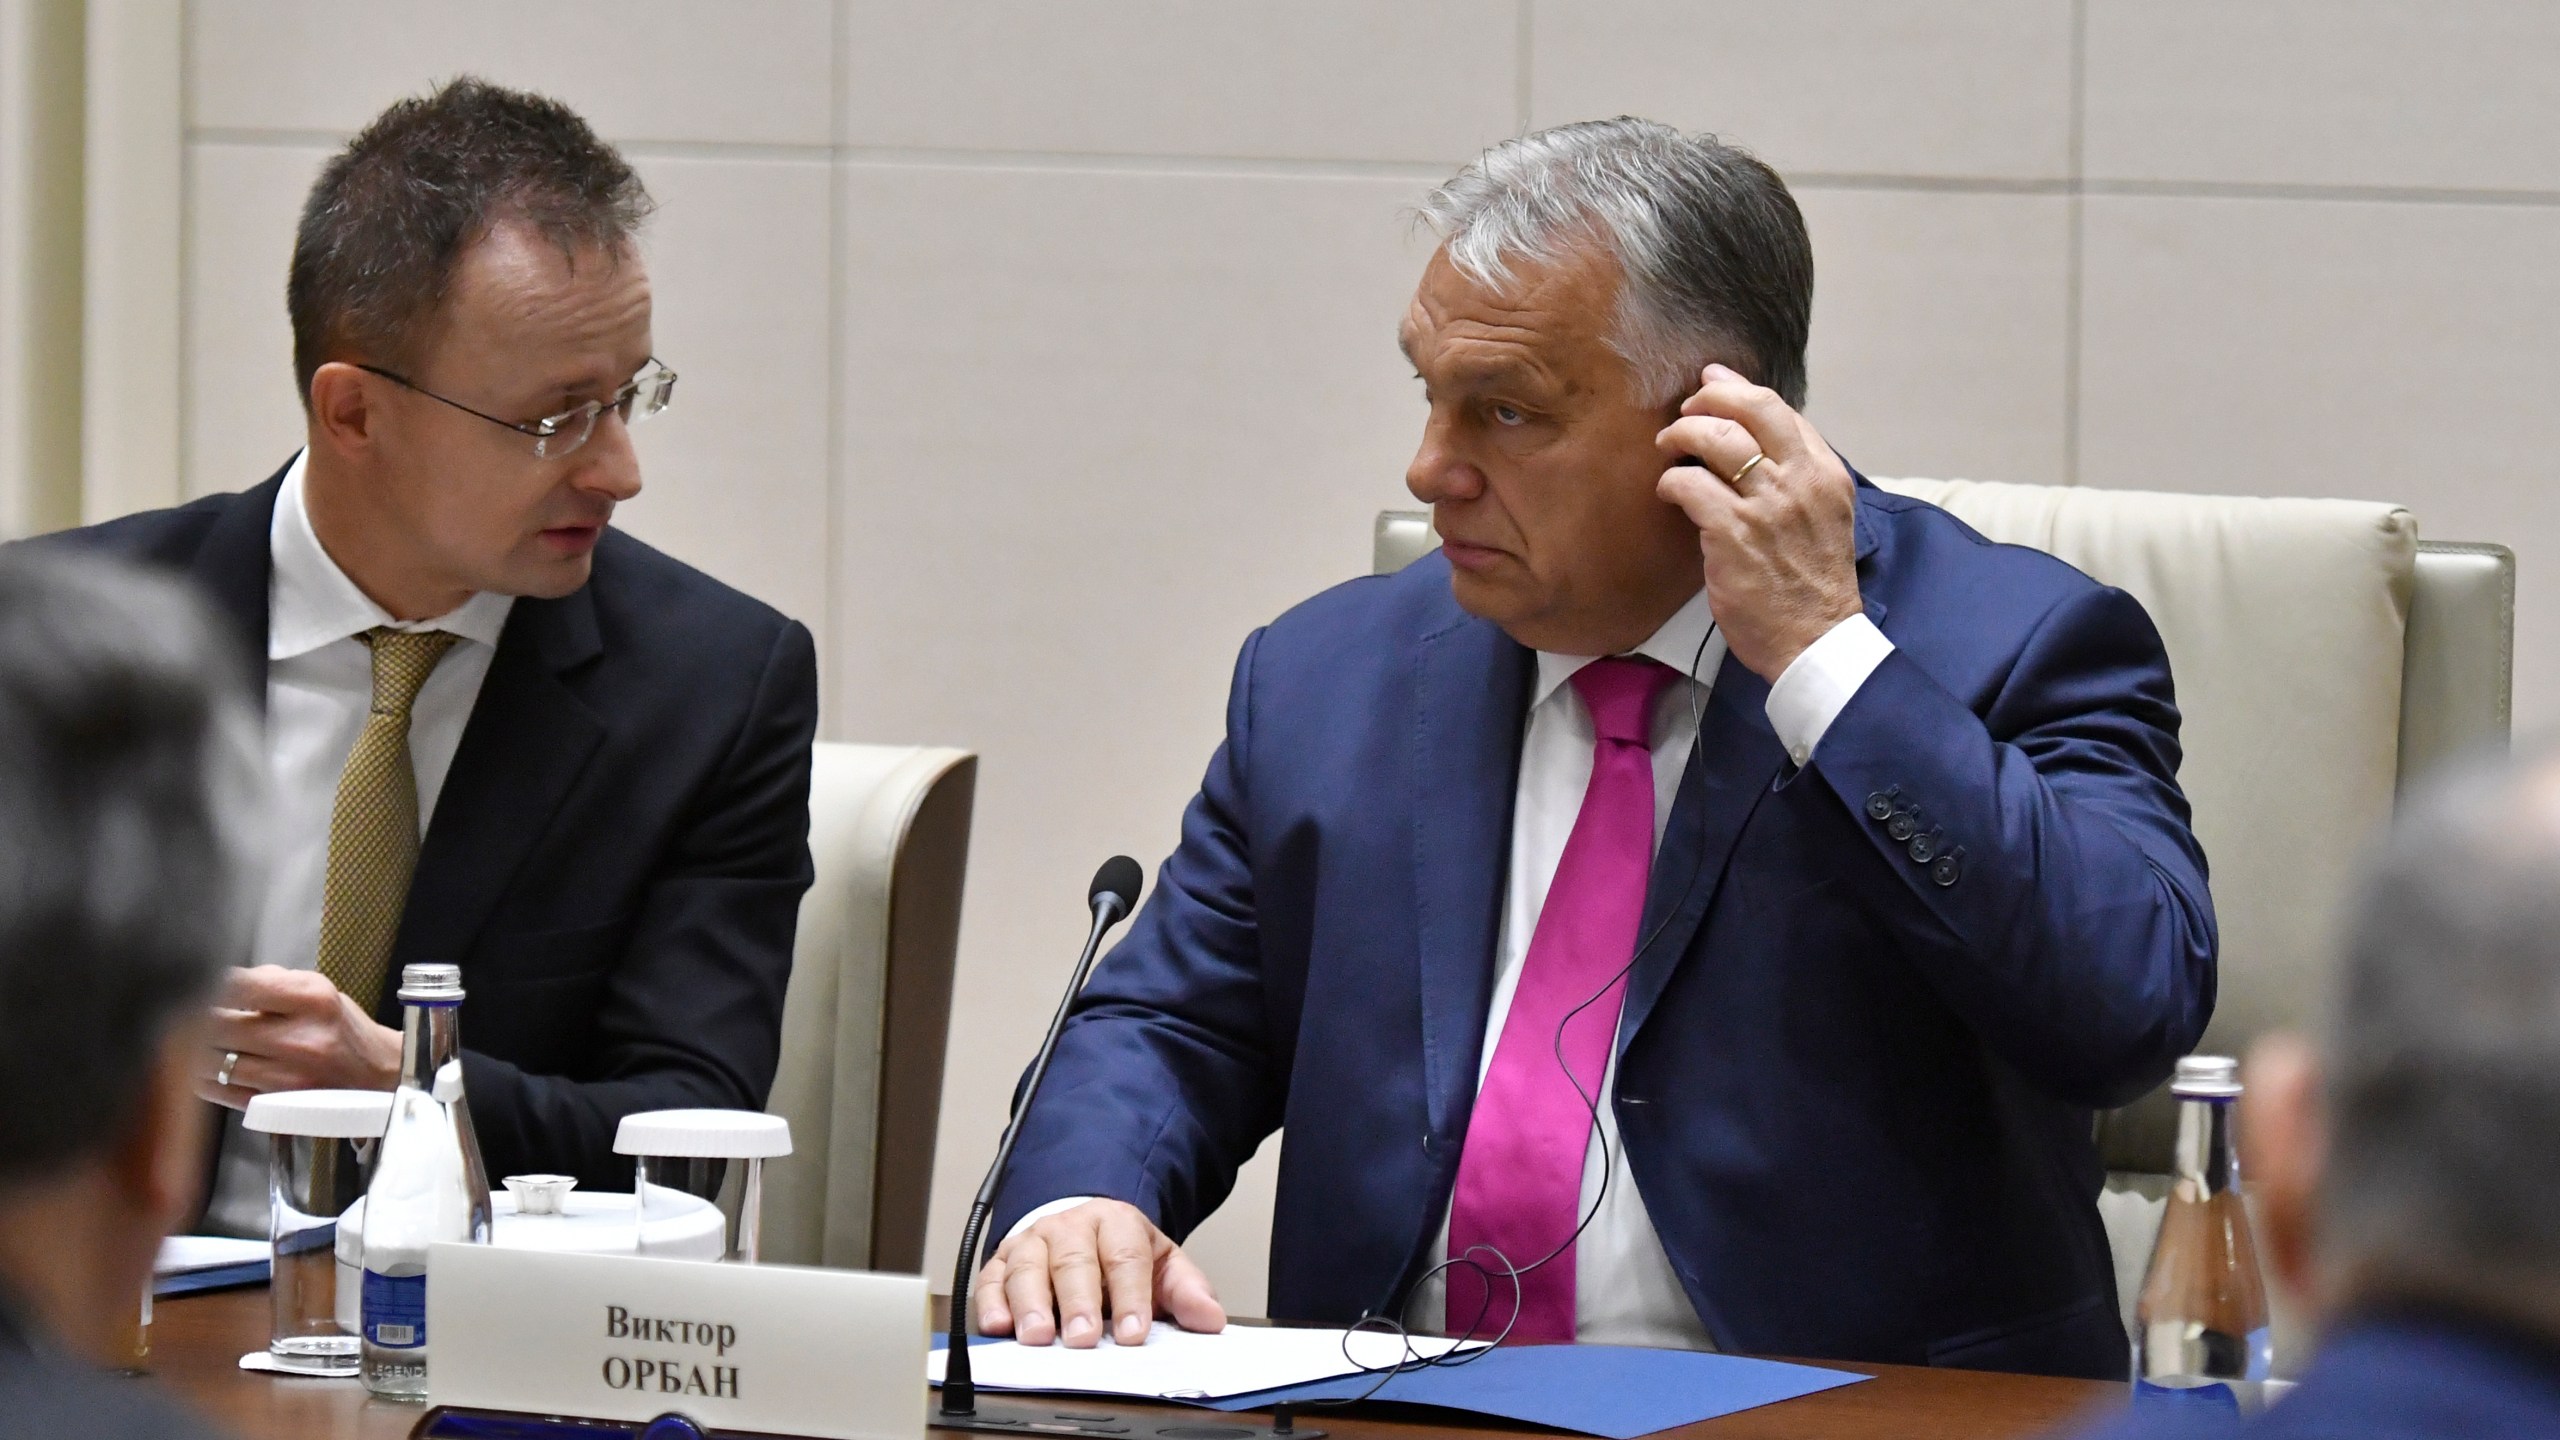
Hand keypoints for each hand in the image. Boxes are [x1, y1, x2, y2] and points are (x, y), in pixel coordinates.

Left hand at [194, 965, 401, 1107]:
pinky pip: (217, 1091)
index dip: (206, 982)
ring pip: (210, 1061)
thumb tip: (215, 978)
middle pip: (215, 1024)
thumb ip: (268, 980)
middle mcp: (300, 1039)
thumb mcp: (316, 989)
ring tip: (197, 1040)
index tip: (196, 982)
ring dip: (193, 1049)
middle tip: (187, 1012)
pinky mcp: (275, 1106)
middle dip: (194, 1016)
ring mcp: (287, 1077)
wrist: (376, 1074)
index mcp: (312, 1000)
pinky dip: (203, 1078)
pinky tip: (207, 1067)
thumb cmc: (340, 1029)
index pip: (238, 985)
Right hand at [972, 1198, 1224, 1347]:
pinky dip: (991, 1303)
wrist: (1082, 1223)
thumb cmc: (1120, 1251)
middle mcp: (1069, 1229)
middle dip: (1078, 1301)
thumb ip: (1186, 1290)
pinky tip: (998, 1325)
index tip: (1135, 1331)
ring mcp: (1032, 1243)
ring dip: (1030, 1303)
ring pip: (1027, 1268)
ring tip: (1038, 1336)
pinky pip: (990, 1280)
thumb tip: (1210, 1318)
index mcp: (1115, 1224)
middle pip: (1073, 1261)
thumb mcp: (1161, 1264)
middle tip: (1084, 1337)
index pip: (1125, 1257)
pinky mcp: (1000, 1263)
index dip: (1131, 1295)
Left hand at [1654, 363, 1862, 680]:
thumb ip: (1794, 477)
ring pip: (1717, 438)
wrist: (1813, 641)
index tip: (1712, 381)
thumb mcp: (1822, 518)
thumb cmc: (1810, 585)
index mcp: (1826, 474)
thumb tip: (1752, 436)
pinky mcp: (1733, 533)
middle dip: (1709, 398)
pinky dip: (1672, 480)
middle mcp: (1801, 481)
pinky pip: (1690, 484)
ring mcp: (1767, 505)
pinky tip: (1667, 492)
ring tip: (1666, 447)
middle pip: (1752, 409)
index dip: (1738, 389)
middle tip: (1684, 411)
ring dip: (1681, 434)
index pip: (1781, 410)